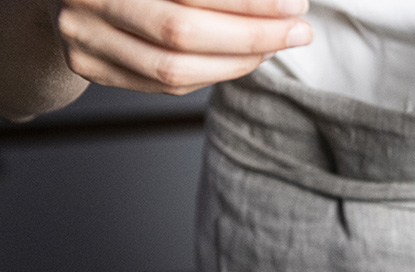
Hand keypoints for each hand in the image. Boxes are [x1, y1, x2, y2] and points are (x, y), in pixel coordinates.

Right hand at [50, 0, 311, 94]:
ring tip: (277, 44)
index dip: (249, 3)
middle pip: (181, 32)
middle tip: (298, 30)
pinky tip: (245, 57)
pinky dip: (213, 73)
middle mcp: (85, 0)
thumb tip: (277, 1)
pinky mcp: (91, 68)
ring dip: (239, 61)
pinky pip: (166, 85)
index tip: (294, 4)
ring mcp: (82, 39)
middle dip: (252, 35)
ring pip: (174, 70)